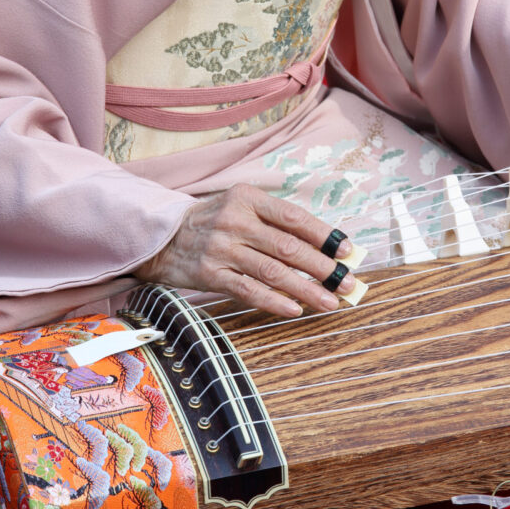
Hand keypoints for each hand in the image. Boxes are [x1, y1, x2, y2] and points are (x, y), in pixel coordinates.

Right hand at [135, 184, 356, 316]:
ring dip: (306, 289)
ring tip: (330, 301)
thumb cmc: (214, 222)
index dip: (324, 235)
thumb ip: (276, 223)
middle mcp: (235, 221)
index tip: (347, 251)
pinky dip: (275, 302)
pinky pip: (249, 291)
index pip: (294, 217)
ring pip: (272, 272)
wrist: (162, 236)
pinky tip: (295, 310)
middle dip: (323, 267)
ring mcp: (221, 249)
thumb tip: (323, 249)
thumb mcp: (241, 207)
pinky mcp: (209, 274)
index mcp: (247, 198)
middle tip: (347, 282)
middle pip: (287, 247)